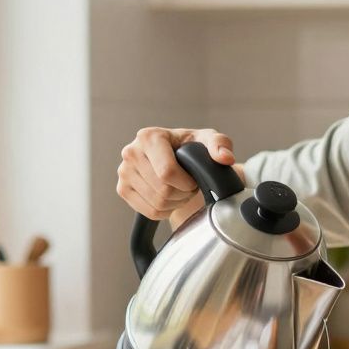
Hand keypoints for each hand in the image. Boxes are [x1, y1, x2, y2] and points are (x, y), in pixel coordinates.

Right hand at [116, 127, 237, 227]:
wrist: (173, 155)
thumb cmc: (189, 147)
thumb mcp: (207, 140)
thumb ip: (220, 145)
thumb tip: (225, 158)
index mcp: (149, 137)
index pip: (166, 173)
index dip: (186, 183)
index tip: (193, 179)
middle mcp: (131, 152)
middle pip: (162, 190)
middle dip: (183, 193)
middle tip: (188, 185)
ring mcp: (124, 172)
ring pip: (157, 203)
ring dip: (175, 202)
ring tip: (179, 189)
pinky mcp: (122, 189)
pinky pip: (149, 212)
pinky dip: (164, 210)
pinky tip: (169, 197)